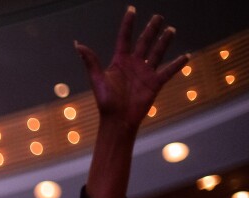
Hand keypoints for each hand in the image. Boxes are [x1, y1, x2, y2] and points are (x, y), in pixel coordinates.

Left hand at [75, 7, 188, 129]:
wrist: (118, 119)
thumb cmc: (106, 101)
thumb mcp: (97, 79)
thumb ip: (90, 61)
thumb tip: (77, 44)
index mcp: (119, 61)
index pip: (124, 38)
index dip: (128, 24)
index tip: (132, 9)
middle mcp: (134, 64)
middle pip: (144, 42)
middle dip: (151, 29)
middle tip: (158, 17)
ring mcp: (145, 73)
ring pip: (157, 52)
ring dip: (164, 41)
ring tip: (171, 29)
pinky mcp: (155, 83)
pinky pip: (168, 71)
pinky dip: (177, 64)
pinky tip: (186, 56)